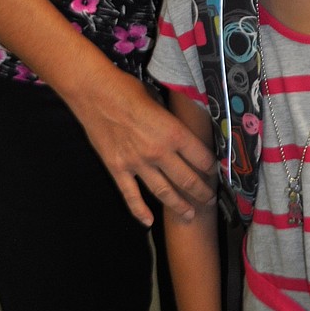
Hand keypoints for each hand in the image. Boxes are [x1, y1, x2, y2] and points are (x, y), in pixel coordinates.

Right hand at [73, 68, 215, 225]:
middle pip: (187, 179)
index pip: (201, 157)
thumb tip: (176, 128)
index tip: (215, 172)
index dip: (211, 166)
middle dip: (202, 191)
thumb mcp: (157, 100)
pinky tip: (148, 221)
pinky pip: (131, 196)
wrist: (94, 93)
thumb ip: (168, 120)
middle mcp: (159, 152)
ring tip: (190, 215)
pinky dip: (140, 210)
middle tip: (209, 198)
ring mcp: (137, 164)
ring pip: (164, 192)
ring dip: (179, 206)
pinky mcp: (118, 169)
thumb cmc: (126, 89)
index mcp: (173, 132)